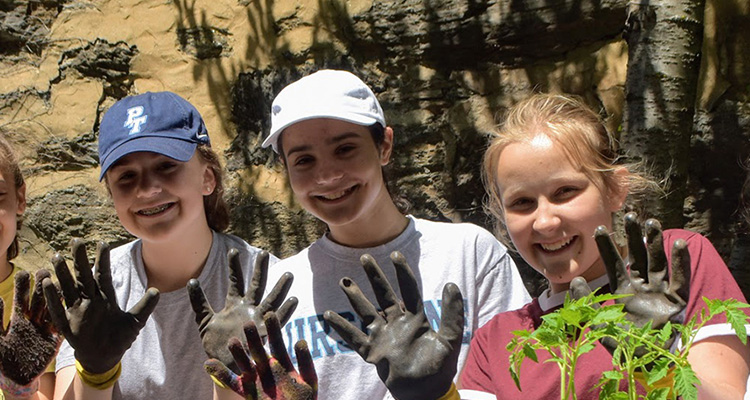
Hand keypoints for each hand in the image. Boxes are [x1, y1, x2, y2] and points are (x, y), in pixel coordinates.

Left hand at [0, 269, 61, 385]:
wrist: (18, 379)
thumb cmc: (4, 361)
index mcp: (18, 320)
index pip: (20, 299)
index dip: (21, 287)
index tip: (23, 273)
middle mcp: (33, 321)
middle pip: (38, 299)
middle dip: (41, 285)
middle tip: (45, 270)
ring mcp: (45, 328)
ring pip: (51, 307)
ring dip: (55, 295)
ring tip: (59, 281)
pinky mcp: (56, 338)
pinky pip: (62, 323)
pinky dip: (65, 313)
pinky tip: (70, 302)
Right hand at [42, 239, 159, 373]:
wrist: (105, 357)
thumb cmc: (119, 338)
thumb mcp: (135, 322)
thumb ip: (144, 306)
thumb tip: (157, 291)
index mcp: (106, 297)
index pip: (103, 274)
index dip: (102, 259)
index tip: (102, 243)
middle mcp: (90, 300)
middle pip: (84, 276)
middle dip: (80, 259)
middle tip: (76, 241)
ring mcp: (77, 310)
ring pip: (69, 288)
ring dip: (63, 273)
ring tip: (56, 256)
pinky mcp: (67, 323)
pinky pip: (57, 308)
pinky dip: (53, 297)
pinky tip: (47, 283)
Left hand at [188, 249, 297, 372]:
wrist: (224, 365)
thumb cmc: (216, 344)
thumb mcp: (204, 320)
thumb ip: (199, 301)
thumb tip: (191, 281)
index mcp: (234, 305)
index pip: (235, 281)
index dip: (234, 266)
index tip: (233, 250)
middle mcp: (249, 309)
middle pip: (257, 285)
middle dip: (260, 269)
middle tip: (264, 253)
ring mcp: (258, 319)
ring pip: (271, 299)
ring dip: (280, 288)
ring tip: (288, 274)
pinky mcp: (264, 333)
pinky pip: (277, 320)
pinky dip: (285, 311)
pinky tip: (293, 300)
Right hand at [204, 311, 316, 399]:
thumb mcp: (309, 381)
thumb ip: (305, 362)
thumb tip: (300, 341)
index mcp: (282, 362)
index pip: (277, 342)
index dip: (273, 329)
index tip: (269, 314)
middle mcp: (267, 367)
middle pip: (258, 350)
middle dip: (253, 338)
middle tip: (248, 323)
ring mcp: (256, 378)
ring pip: (244, 363)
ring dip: (238, 353)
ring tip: (232, 341)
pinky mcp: (246, 390)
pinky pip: (231, 381)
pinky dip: (220, 373)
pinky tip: (209, 363)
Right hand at [323, 252, 463, 399]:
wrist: (425, 393)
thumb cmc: (439, 368)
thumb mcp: (449, 340)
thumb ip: (452, 314)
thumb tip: (451, 284)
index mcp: (416, 319)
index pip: (408, 290)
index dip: (402, 272)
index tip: (395, 254)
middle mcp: (397, 324)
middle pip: (383, 295)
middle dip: (374, 276)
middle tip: (365, 257)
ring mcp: (383, 337)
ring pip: (366, 312)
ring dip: (356, 297)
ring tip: (345, 281)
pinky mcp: (373, 352)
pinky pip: (354, 337)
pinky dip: (342, 328)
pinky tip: (328, 315)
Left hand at [572, 213, 690, 352]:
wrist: (649, 363)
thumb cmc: (626, 346)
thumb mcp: (601, 324)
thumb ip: (587, 304)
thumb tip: (575, 279)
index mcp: (624, 293)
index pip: (614, 264)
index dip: (607, 247)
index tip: (599, 228)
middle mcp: (642, 289)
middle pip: (637, 257)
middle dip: (633, 237)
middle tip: (629, 215)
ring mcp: (660, 293)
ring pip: (657, 262)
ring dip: (655, 242)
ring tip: (651, 222)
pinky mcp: (677, 301)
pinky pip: (680, 278)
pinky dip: (680, 262)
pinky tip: (677, 243)